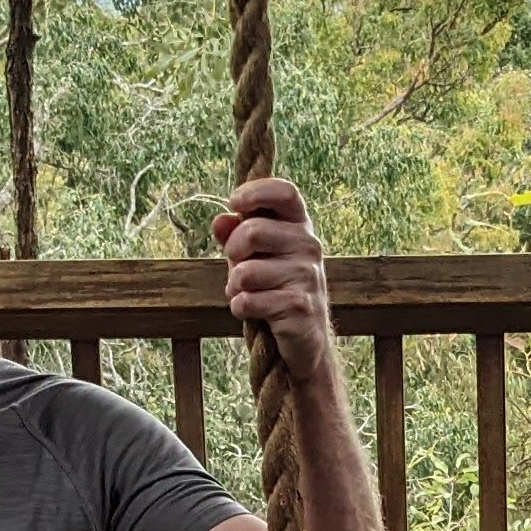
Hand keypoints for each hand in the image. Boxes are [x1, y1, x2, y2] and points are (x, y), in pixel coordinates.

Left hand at [216, 177, 332, 376]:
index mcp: (300, 226)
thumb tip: (220, 220)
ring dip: (234, 286)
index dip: (254, 192)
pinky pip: (249, 301)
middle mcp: (309, 246)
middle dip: (232, 251)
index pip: (284, 191)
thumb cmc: (275, 288)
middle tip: (236, 266)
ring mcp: (307, 276)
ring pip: (246, 272)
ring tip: (244, 293)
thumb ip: (235, 234)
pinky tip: (251, 311)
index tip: (234, 204)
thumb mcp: (254, 256)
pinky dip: (240, 307)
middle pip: (253, 231)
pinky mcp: (299, 307)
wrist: (307, 340)